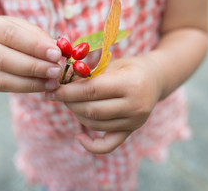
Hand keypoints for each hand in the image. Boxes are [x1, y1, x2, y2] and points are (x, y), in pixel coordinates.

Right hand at [0, 12, 61, 92]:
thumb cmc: (4, 30)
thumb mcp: (18, 25)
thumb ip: (35, 35)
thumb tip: (55, 49)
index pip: (9, 35)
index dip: (34, 46)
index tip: (56, 54)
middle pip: (3, 59)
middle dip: (34, 66)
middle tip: (56, 70)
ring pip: (0, 78)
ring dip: (30, 82)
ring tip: (52, 82)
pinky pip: (1, 88)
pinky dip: (24, 88)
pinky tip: (41, 86)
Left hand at [45, 57, 162, 153]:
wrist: (155, 79)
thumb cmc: (130, 68)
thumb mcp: (112, 64)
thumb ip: (91, 75)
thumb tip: (62, 83)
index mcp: (131, 84)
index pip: (92, 91)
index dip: (68, 91)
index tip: (52, 89)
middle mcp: (135, 105)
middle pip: (91, 109)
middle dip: (69, 102)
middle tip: (57, 94)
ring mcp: (134, 121)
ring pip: (95, 124)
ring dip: (76, 114)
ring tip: (69, 103)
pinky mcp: (131, 131)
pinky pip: (108, 145)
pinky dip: (90, 144)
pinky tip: (78, 136)